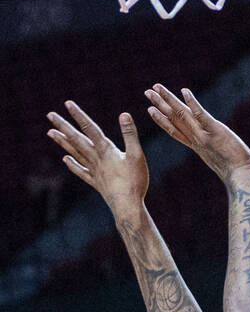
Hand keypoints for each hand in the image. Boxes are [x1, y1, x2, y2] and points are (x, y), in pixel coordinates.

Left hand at [47, 101, 148, 216]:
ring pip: (75, 153)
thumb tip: (124, 114)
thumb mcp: (137, 155)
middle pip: (77, 140)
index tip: (67, 104)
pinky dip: (73, 165)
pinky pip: (81, 172)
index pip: (90, 128)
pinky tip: (65, 160)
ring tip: (50, 132)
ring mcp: (95, 172)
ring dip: (63, 142)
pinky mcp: (97, 183)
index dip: (79, 115)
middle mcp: (96, 159)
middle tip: (50, 115)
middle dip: (64, 126)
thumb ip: (130, 135)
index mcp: (106, 151)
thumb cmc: (135, 182)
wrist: (128, 207)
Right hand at [145, 85, 249, 179]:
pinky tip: (184, 91)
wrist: (242, 178)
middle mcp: (196, 139)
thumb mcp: (218, 159)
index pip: (175, 131)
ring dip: (168, 100)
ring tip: (156, 88)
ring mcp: (204, 135)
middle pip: (174, 119)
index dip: (162, 120)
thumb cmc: (235, 171)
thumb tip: (210, 150)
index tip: (150, 110)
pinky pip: (202, 115)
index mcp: (196, 145)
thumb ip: (211, 151)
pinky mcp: (215, 131)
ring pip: (182, 114)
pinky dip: (192, 103)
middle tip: (146, 92)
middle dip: (160, 105)